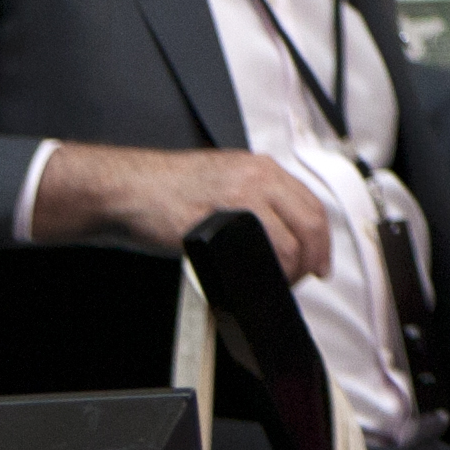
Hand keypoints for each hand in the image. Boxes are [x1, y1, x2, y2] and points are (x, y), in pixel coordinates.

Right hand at [36, 141, 334, 281]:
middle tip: (307, 278)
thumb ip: (254, 199)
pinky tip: (258, 278)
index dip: (322, 238)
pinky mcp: (219, 221)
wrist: (126, 188)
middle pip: (310, 222)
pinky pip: (262, 251)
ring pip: (290, 241)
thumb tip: (280, 233)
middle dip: (314, 257)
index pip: (311, 203)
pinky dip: (269, 270)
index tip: (321, 261)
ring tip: (278, 282)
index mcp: (260, 168)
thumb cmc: (166, 189)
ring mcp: (239, 198)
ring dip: (292, 270)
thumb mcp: (222, 181)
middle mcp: (256, 177)